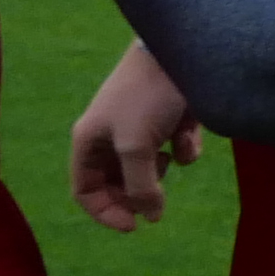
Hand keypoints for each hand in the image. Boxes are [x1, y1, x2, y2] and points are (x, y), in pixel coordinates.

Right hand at [66, 42, 201, 231]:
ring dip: (162, 170)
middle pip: (118, 183)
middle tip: (157, 203)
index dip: (106, 211)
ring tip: (167, 154)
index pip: (85, 190)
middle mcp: (111, 134)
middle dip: (138, 194)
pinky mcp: (170, 118)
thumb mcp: (136, 145)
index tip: (134, 226)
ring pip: (150, 168)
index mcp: (89, 139)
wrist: (183, 49)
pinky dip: (185, 146)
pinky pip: (176, 148)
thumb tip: (151, 216)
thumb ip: (140, 186)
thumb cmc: (148, 96)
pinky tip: (189, 130)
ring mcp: (141, 125)